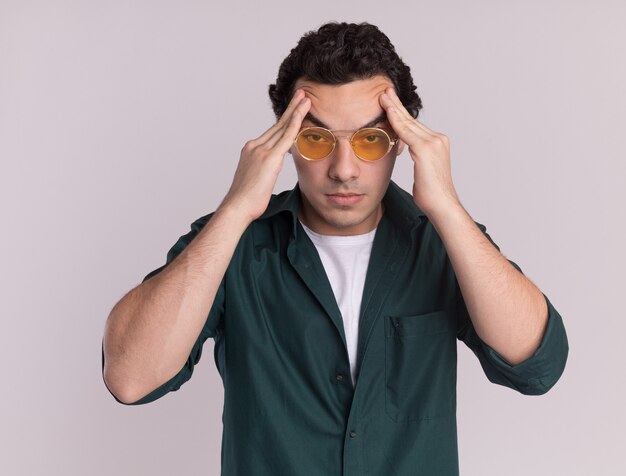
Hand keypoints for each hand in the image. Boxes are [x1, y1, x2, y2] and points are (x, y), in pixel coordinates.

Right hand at [221, 89, 310, 222]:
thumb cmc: (246, 201)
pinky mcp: (269, 157)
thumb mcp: (255, 181)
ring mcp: (261, 150)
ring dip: (296, 110)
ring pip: (282, 126)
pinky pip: (285, 137)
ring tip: (306, 98)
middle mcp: (255, 146)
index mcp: (251, 150)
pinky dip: (294, 123)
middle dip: (291, 109)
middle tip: (302, 94)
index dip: (284, 120)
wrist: (237, 207)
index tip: (293, 110)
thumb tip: (268, 174)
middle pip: (277, 124)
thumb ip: (264, 172)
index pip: (272, 133)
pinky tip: (302, 113)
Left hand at [379, 88, 460, 216]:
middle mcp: (438, 139)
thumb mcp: (422, 172)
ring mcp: (434, 142)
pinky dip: (395, 120)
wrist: (442, 206)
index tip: (390, 103)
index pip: (415, 126)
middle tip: (384, 92)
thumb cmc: (431, 195)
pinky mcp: (426, 148)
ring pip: (408, 122)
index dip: (401, 114)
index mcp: (437, 143)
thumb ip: (416, 158)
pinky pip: (406, 131)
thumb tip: (403, 152)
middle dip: (396, 105)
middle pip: (411, 120)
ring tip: (383, 96)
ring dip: (393, 108)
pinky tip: (386, 112)